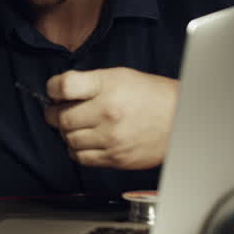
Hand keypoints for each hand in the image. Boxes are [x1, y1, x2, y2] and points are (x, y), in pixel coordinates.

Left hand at [43, 68, 176, 169]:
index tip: (55, 91)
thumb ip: (88, 82)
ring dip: (66, 133)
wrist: (181, 119)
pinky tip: (85, 141)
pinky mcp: (116, 158)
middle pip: (60, 118)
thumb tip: (58, 93)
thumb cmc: (149, 95)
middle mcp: (108, 113)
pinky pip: (81, 158)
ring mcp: (111, 138)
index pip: (64, 86)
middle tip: (58, 111)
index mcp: (108, 86)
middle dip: (54, 114)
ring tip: (76, 126)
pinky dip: (76, 150)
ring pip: (68, 139)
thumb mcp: (119, 76)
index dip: (52, 88)